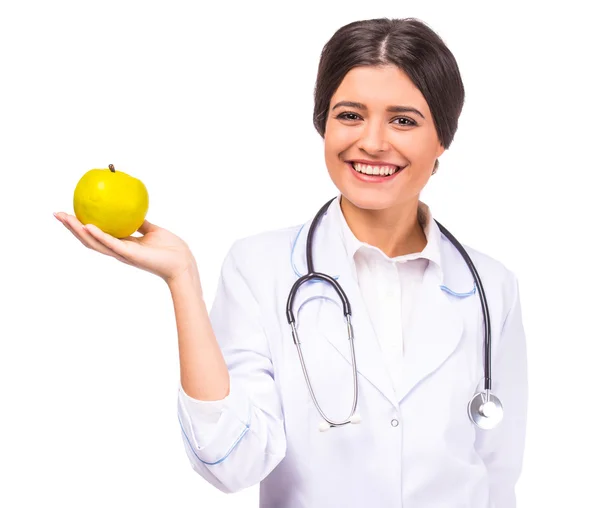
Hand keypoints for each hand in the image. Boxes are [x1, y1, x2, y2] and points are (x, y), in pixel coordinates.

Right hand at [54, 212, 195, 282]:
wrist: (182, 263)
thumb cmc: (171, 249)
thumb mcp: (153, 231)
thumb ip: (142, 223)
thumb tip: (133, 210)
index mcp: (122, 245)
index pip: (96, 235)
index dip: (81, 225)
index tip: (69, 213)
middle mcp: (118, 250)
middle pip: (88, 240)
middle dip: (71, 228)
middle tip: (57, 214)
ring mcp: (123, 254)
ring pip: (94, 243)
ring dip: (78, 231)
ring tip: (66, 218)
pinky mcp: (130, 255)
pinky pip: (112, 244)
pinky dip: (99, 235)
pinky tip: (88, 226)